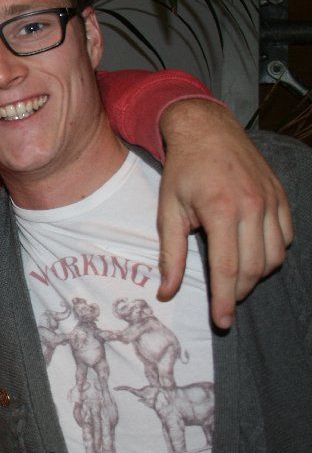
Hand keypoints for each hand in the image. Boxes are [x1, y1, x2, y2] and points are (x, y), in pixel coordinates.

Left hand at [156, 99, 292, 327]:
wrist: (207, 130)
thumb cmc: (183, 171)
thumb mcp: (169, 210)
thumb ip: (170, 254)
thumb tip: (166, 292)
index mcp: (221, 210)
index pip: (227, 268)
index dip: (224, 300)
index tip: (222, 321)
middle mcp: (253, 207)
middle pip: (254, 268)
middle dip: (239, 292)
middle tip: (224, 304)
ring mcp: (272, 201)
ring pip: (274, 257)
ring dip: (256, 275)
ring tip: (234, 279)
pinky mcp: (281, 197)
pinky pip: (285, 238)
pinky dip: (272, 254)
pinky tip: (252, 254)